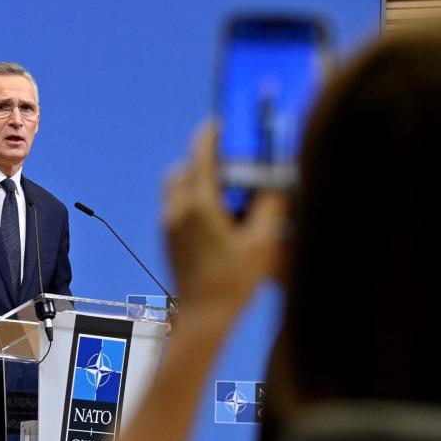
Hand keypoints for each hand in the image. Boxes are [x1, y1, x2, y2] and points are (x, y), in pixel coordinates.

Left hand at [164, 121, 286, 310]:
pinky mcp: (167, 238)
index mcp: (199, 207)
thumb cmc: (233, 283)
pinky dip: (190, 197)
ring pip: (175, 186)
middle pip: (183, 168)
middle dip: (203, 158)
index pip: (201, 157)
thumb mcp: (262, 243)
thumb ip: (269, 207)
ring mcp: (168, 225)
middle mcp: (177, 211)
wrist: (203, 317)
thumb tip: (273, 184)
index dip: (211, 136)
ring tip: (223, 187)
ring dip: (194, 177)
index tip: (220, 123)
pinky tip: (215, 213)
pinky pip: (174, 204)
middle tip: (228, 157)